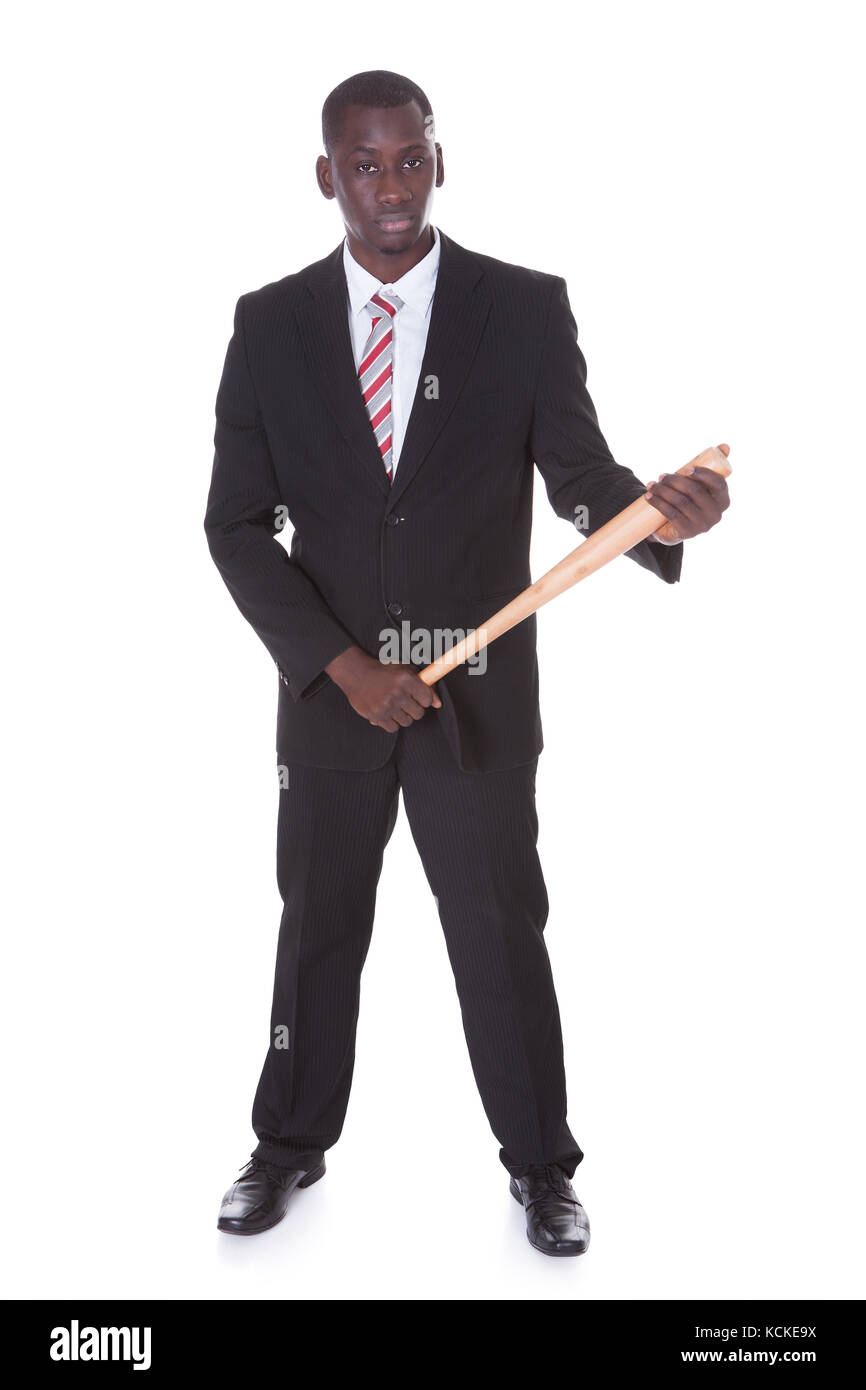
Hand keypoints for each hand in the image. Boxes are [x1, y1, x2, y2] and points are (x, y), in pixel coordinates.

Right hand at [325, 645, 441, 731]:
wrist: (356, 673)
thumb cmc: (384, 670)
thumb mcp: (406, 670)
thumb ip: (426, 685)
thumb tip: (438, 704)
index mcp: (407, 679)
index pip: (427, 699)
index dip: (423, 699)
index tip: (417, 696)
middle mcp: (397, 693)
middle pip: (419, 713)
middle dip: (414, 708)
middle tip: (405, 701)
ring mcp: (386, 705)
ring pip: (407, 722)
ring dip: (403, 716)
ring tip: (395, 705)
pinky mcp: (376, 715)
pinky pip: (393, 728)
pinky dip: (391, 722)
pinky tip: (387, 712)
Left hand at [644, 443, 730, 544]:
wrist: (675, 528)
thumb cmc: (690, 500)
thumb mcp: (700, 484)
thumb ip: (714, 465)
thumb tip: (725, 445)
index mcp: (723, 500)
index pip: (719, 484)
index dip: (703, 474)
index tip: (687, 468)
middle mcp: (716, 514)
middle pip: (695, 491)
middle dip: (675, 480)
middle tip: (661, 476)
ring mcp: (702, 525)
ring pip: (680, 502)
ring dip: (663, 490)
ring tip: (651, 484)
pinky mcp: (687, 532)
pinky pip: (671, 514)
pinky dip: (658, 503)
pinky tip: (648, 496)